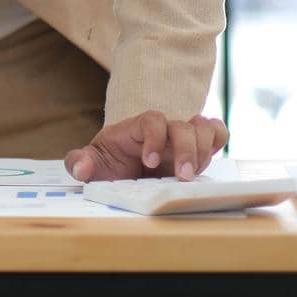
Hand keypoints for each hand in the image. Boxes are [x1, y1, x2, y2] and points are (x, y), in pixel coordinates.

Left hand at [65, 111, 228, 181]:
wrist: (123, 175)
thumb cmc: (109, 165)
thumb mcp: (91, 164)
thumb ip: (79, 162)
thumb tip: (80, 168)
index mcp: (136, 129)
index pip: (152, 119)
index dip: (154, 137)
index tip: (148, 163)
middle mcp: (162, 131)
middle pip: (183, 126)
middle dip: (186, 150)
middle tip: (182, 176)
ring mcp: (181, 140)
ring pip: (204, 128)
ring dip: (204, 150)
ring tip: (192, 176)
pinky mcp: (197, 151)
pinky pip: (217, 134)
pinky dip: (218, 142)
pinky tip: (207, 162)